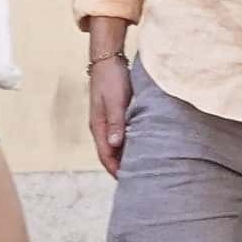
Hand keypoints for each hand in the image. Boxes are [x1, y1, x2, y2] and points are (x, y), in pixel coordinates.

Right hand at [88, 54, 132, 177]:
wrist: (108, 58)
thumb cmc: (111, 79)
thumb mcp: (115, 100)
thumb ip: (116, 122)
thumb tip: (115, 145)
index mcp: (98, 126)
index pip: (105, 155)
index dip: (115, 170)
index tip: (128, 182)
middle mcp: (102, 126)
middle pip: (111, 153)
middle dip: (122, 167)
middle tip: (139, 179)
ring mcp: (108, 120)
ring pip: (117, 145)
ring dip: (126, 156)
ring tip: (143, 167)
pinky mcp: (116, 114)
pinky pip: (122, 134)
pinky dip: (130, 143)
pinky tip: (143, 146)